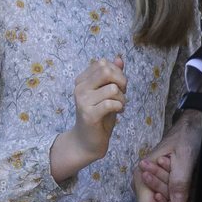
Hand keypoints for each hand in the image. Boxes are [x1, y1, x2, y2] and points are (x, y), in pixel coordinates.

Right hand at [50, 57, 125, 181]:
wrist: (87, 142)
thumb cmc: (99, 116)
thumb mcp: (107, 93)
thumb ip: (113, 75)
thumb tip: (119, 58)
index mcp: (81, 80)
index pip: (103, 64)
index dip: (116, 72)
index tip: (117, 87)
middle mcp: (79, 89)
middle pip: (106, 71)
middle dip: (121, 81)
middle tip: (121, 94)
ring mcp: (83, 101)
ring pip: (113, 88)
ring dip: (122, 98)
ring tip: (119, 106)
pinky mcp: (89, 115)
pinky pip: (111, 103)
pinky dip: (119, 107)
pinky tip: (117, 112)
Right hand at [134, 110, 200, 201]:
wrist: (189, 129)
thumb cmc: (186, 137)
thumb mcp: (185, 155)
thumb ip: (179, 179)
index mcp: (141, 179)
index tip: (182, 200)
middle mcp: (143, 190)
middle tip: (191, 199)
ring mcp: (151, 195)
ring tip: (191, 195)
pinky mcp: (160, 197)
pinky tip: (190, 198)